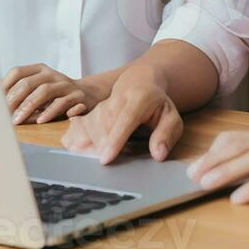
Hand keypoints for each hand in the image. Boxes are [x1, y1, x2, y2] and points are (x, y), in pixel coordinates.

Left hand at [1, 64, 104, 124]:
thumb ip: (21, 94)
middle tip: (4, 115)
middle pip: (28, 83)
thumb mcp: (38, 90)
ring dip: (29, 106)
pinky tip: (41, 120)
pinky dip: (51, 112)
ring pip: (45, 91)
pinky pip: (63, 102)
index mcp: (39, 70)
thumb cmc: (56, 96)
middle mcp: (52, 74)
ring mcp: (65, 84)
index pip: (17, 72)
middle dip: (14, 100)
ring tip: (18, 120)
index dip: (5, 86)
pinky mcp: (77, 96)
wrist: (88, 94)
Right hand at [60, 64, 182, 163]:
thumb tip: (158, 154)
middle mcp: (117, 98)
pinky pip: (78, 127)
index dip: (115, 139)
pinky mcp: (90, 111)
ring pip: (89, 125)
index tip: (106, 159)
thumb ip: (167, 135)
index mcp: (139, 98)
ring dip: (89, 145)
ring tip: (97, 160)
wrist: (139, 83)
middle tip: (107, 166)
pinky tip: (82, 153)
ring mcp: (101, 104)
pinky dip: (78, 141)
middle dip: (100, 146)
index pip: (125, 118)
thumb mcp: (171, 117)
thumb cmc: (157, 105)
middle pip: (103, 123)